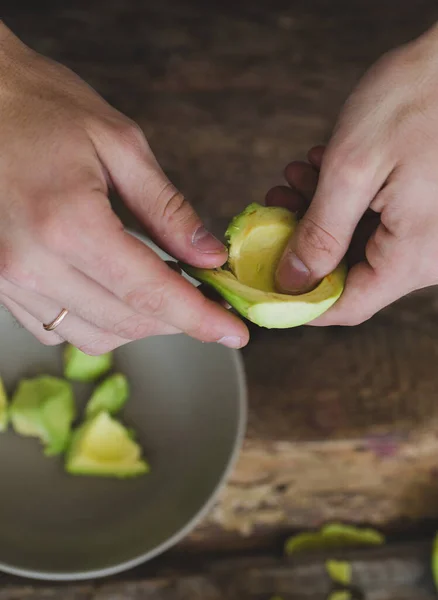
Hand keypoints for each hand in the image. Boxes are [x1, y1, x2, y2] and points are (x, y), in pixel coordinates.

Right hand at [0, 23, 247, 352]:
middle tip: (205, 301)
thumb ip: (168, 210)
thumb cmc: (43, 107)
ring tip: (165, 296)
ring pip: (92, 335)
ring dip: (138, 325)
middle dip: (176, 321)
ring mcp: (8, 278)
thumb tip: (210, 256)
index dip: (199, 319)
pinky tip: (117, 295)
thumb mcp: (119, 144)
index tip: (234, 333)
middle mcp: (32, 263)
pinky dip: (98, 322)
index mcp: (69, 224)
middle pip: (126, 321)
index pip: (150, 293)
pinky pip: (56, 329)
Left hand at [269, 22, 437, 325]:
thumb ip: (319, 233)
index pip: (348, 306)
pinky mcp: (425, 211)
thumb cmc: (419, 99)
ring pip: (357, 246)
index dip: (299, 303)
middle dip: (302, 244)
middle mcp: (426, 255)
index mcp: (413, 256)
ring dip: (318, 216)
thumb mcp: (353, 169)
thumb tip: (292, 279)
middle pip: (349, 275)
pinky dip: (342, 202)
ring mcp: (428, 234)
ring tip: (294, 180)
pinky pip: (376, 223)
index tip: (264, 284)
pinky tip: (320, 171)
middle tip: (274, 209)